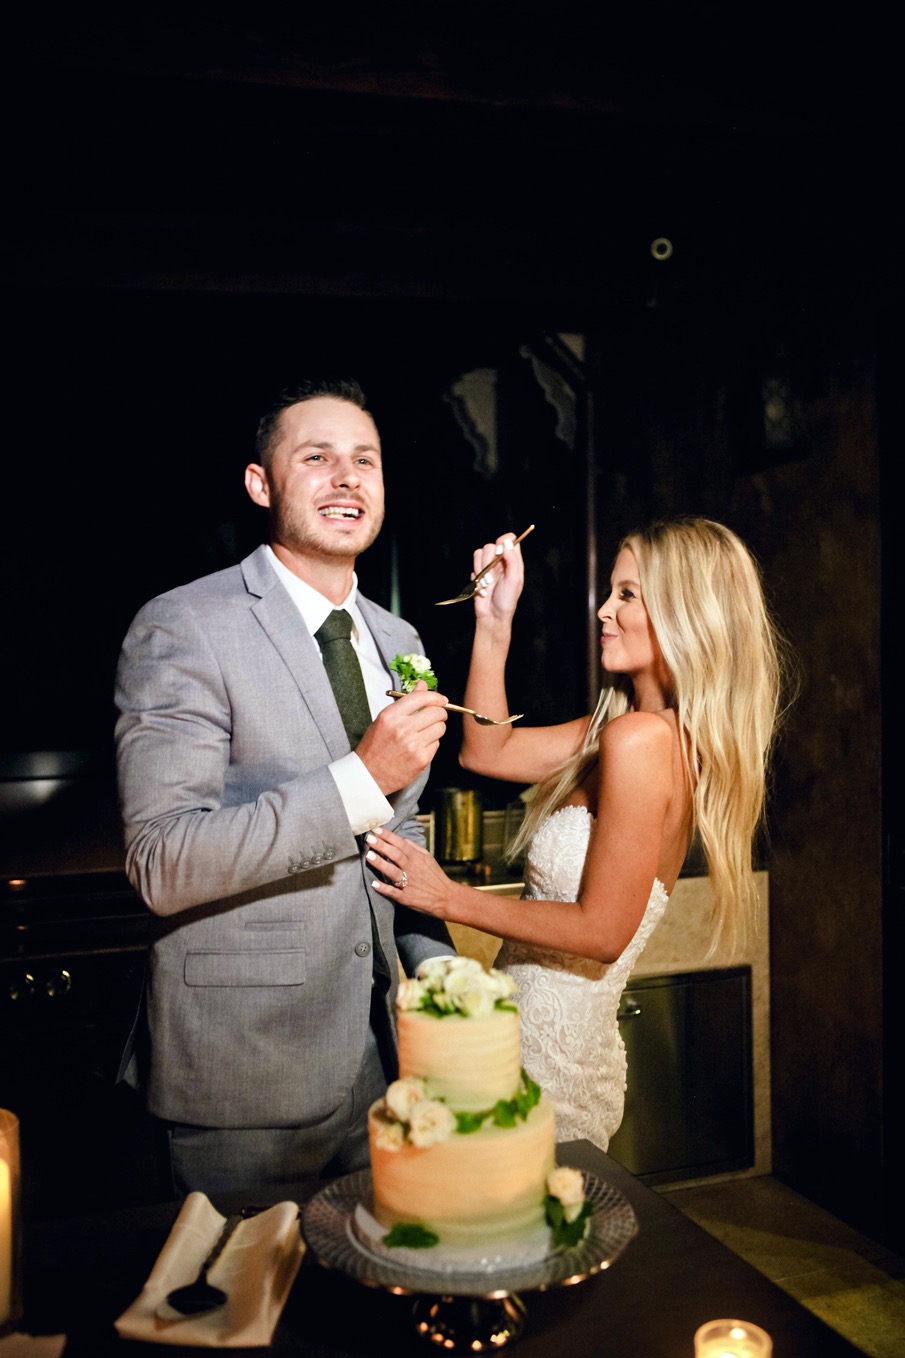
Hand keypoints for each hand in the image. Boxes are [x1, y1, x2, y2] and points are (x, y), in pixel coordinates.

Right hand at [355, 680, 447, 794]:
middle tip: (436, 715)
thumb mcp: (385, 719)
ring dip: (437, 728)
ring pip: (440, 728)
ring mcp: (413, 745)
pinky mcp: (421, 759)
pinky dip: (432, 743)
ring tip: (426, 732)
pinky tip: (421, 746)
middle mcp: (402, 729)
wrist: (368, 774)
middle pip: (436, 712)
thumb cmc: (375, 746)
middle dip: (440, 712)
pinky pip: (437, 744)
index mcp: (391, 715)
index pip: (422, 698)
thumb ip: (406, 701)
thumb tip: (423, 685)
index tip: (441, 700)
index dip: (436, 697)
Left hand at [365, 825, 453, 916]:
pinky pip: (393, 892)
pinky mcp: (406, 897)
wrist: (446, 897)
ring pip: (393, 872)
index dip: (388, 836)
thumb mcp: (428, 858)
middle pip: (395, 855)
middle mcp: (412, 869)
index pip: (401, 844)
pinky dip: (384, 888)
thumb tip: (401, 839)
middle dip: (381, 846)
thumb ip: (414, 847)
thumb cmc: (435, 876)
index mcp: (417, 858)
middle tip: (369, 838)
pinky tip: (374, 883)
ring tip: (369, 855)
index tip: (376, 829)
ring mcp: (409, 884)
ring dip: (381, 864)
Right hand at [472, 532, 524, 621]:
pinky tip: (483, 589)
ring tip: (487, 585)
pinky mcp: (478, 574)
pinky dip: (476, 579)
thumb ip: (512, 559)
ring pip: (479, 554)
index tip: (500, 552)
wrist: (493, 615)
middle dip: (488, 562)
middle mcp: (501, 561)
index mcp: (513, 560)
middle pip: (490, 546)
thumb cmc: (507, 599)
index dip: (503, 541)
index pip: (509, 539)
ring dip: (481, 571)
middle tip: (491, 578)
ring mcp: (489, 567)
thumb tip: (507, 542)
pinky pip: (472, 567)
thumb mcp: (514, 579)